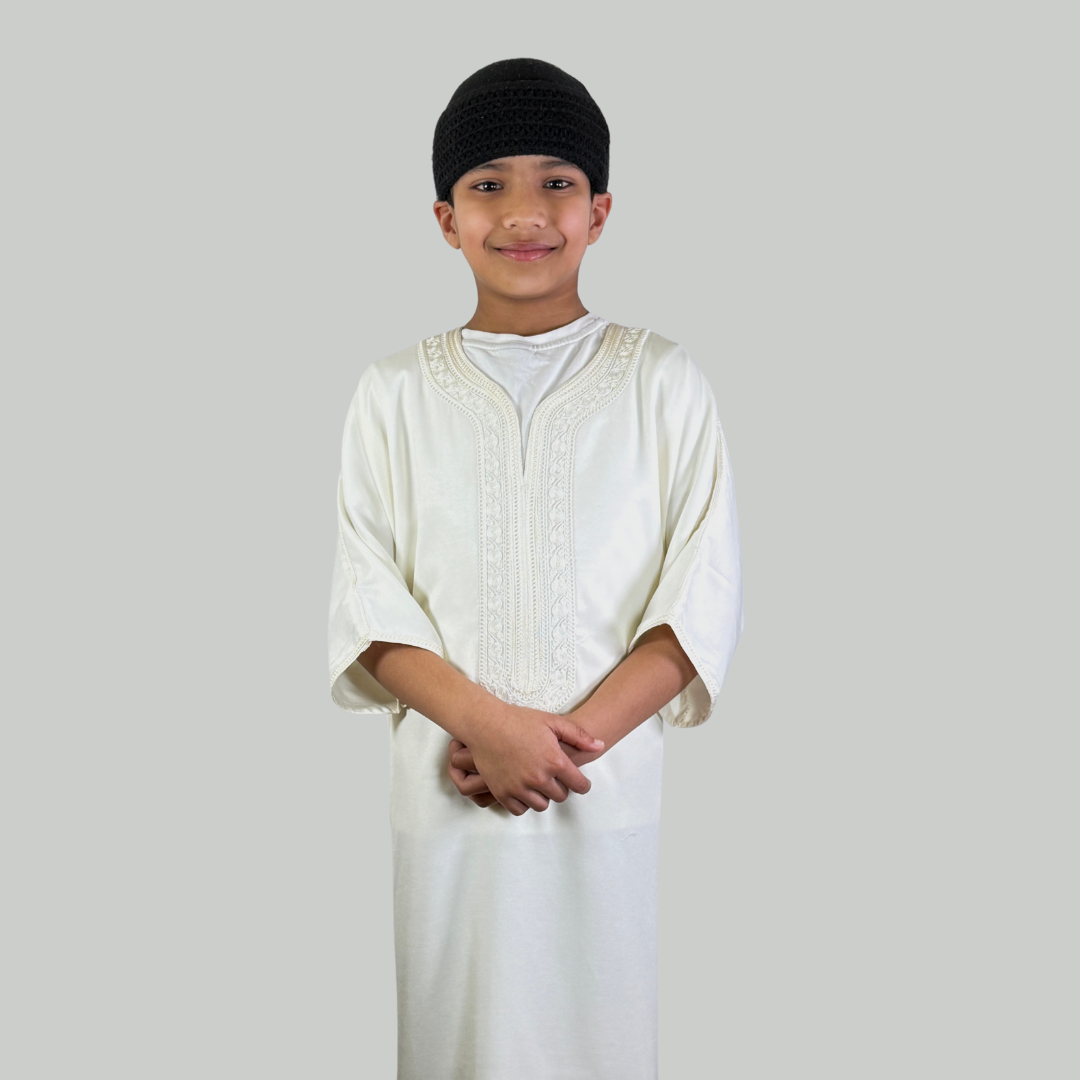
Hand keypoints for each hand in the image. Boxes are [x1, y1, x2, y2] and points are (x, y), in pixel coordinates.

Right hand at [447, 705, 603, 814]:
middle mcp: (539, 778)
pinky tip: (524, 790)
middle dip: (561, 788)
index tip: (581, 784)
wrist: (486, 724)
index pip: (579, 785)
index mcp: (554, 761)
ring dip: (543, 796)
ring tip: (539, 783)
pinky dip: (524, 803)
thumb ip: (579, 736)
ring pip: (541, 805)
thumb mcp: (552, 722)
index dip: (583, 785)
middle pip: (561, 797)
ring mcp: (519, 787)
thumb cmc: (519, 720)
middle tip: (555, 778)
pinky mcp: (502, 793)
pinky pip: (520, 810)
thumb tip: (600, 746)